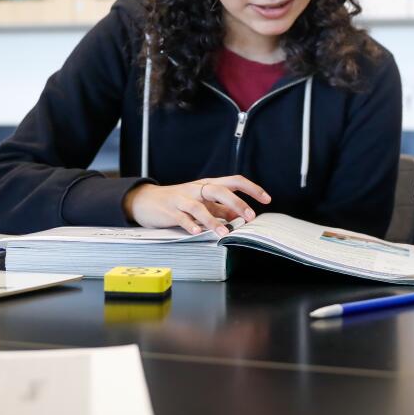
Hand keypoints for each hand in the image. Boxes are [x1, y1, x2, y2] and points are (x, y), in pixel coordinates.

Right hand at [124, 175, 270, 235]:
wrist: (146, 200)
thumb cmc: (179, 201)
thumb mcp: (203, 203)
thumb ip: (221, 209)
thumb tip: (240, 215)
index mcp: (208, 185)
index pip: (234, 181)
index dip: (251, 189)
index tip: (266, 199)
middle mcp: (197, 189)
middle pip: (219, 190)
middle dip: (237, 203)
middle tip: (249, 216)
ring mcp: (182, 199)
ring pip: (199, 206)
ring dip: (213, 221)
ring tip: (224, 233)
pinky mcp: (169, 210)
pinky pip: (181, 218)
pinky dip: (190, 225)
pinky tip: (197, 233)